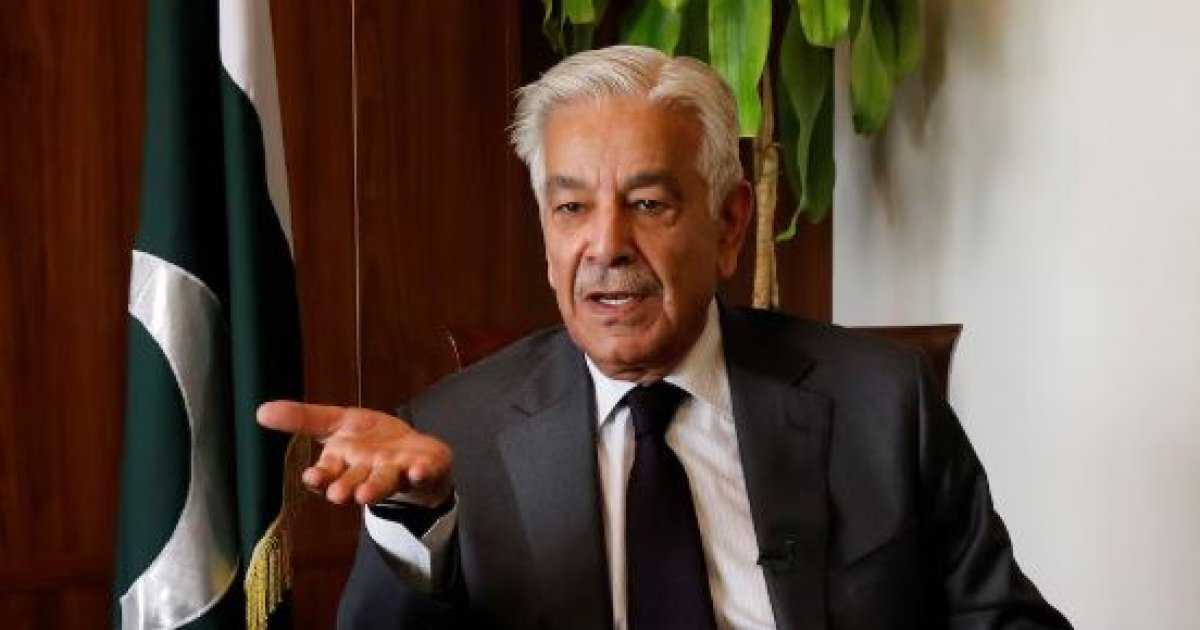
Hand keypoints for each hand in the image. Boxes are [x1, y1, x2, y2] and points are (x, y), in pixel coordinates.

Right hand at [256, 401, 452, 506]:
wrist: (416, 455)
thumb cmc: (370, 443)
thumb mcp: (337, 424)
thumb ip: (303, 419)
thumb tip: (260, 411)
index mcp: (344, 464)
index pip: (328, 474)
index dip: (321, 477)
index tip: (313, 478)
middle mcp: (368, 473)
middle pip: (354, 481)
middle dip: (346, 487)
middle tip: (338, 495)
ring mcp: (397, 472)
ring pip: (384, 481)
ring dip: (376, 487)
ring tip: (366, 494)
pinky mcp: (424, 468)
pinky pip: (424, 471)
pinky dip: (422, 471)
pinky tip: (419, 469)